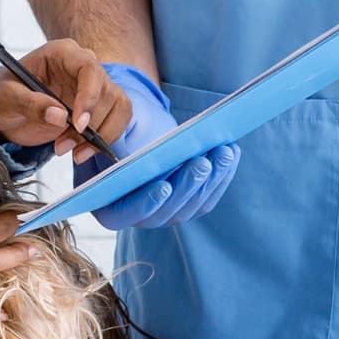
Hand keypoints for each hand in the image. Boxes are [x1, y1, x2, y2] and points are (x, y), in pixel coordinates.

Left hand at [0, 38, 132, 161]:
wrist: (1, 112)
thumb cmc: (0, 96)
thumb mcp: (6, 97)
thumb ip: (31, 104)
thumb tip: (59, 115)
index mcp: (61, 54)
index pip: (89, 67)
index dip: (89, 96)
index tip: (78, 124)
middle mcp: (81, 67)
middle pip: (107, 91)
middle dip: (90, 124)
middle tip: (64, 145)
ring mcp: (91, 88)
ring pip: (116, 108)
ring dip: (99, 135)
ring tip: (71, 151)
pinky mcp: (95, 109)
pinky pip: (114, 122)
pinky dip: (103, 140)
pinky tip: (80, 152)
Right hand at [77, 64, 240, 229]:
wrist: (138, 123)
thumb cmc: (120, 124)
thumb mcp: (114, 128)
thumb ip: (115, 140)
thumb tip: (130, 156)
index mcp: (107, 202)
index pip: (124, 213)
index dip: (145, 202)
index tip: (163, 186)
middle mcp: (135, 214)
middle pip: (163, 212)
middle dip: (186, 186)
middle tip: (202, 162)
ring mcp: (163, 211)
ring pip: (189, 206)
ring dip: (210, 180)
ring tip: (223, 152)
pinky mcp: (186, 203)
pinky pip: (206, 198)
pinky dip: (221, 176)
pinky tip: (231, 152)